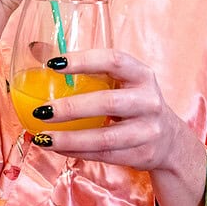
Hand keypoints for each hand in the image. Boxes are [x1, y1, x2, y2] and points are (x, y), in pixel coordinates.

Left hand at [30, 50, 191, 173]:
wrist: (169, 140)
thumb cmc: (133, 102)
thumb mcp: (120, 80)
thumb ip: (85, 68)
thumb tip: (37, 49)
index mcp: (141, 74)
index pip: (113, 60)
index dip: (83, 60)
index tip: (53, 63)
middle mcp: (148, 100)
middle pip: (107, 103)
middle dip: (70, 108)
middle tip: (41, 111)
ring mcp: (148, 130)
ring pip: (104, 138)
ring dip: (69, 139)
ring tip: (42, 138)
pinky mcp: (142, 154)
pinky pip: (104, 155)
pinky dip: (77, 152)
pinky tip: (57, 148)